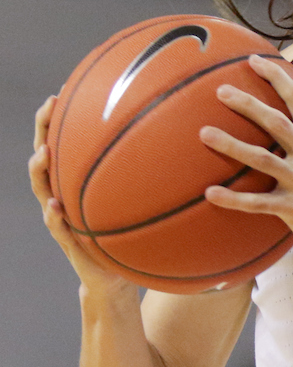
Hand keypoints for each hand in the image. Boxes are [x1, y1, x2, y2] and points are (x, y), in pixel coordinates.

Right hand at [29, 95, 137, 295]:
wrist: (115, 276)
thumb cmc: (129, 234)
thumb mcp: (138, 202)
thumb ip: (147, 178)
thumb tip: (179, 144)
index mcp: (77, 181)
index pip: (64, 142)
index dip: (61, 117)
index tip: (64, 89)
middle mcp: (62, 194)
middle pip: (45, 155)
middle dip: (43, 129)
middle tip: (48, 106)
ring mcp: (60, 217)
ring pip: (41, 188)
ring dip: (39, 169)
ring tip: (43, 153)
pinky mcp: (66, 241)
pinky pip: (56, 227)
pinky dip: (53, 216)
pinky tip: (55, 207)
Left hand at [200, 55, 292, 262]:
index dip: (276, 77)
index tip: (253, 61)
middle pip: (276, 123)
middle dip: (248, 104)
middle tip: (221, 91)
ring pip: (262, 159)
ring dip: (232, 145)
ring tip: (205, 133)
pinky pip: (258, 203)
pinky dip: (234, 199)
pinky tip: (210, 193)